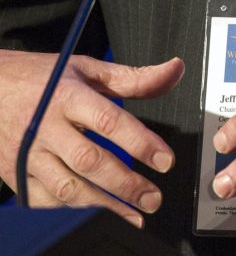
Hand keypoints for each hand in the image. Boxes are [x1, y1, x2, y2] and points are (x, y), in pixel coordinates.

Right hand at [0, 48, 183, 226]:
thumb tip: (173, 70)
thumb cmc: (42, 78)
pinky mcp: (16, 176)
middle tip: (154, 197)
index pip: (109, 121)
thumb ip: (132, 77)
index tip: (165, 159)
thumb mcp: (86, 69)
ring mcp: (28, 155)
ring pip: (68, 187)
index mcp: (67, 95)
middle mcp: (46, 127)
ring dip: (104, 204)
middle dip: (126, 183)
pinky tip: (96, 209)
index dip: (139, 142)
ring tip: (134, 213)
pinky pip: (46, 199)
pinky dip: (73, 207)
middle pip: (90, 160)